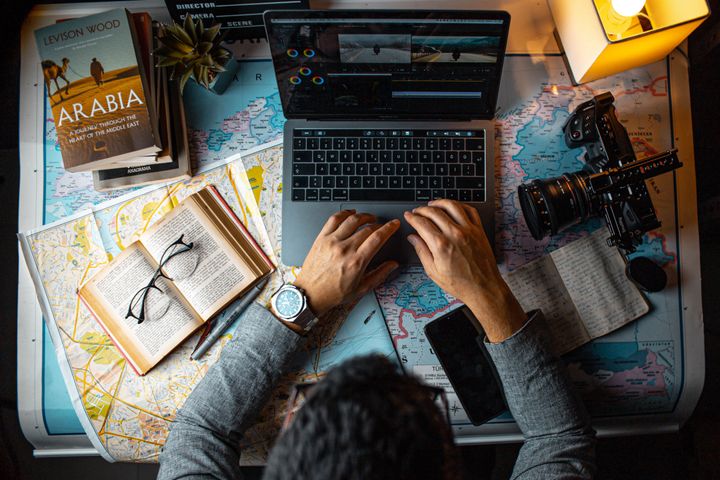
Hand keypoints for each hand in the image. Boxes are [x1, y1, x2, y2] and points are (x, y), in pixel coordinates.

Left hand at [294, 210, 399, 315]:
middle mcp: (344, 249)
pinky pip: (334, 219)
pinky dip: (344, 213)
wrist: (310, 294)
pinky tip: (350, 214)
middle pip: (367, 228)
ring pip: (352, 220)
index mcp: (356, 262)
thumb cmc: (333, 293)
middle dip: (378, 224)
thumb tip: (393, 265)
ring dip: (364, 216)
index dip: (389, 228)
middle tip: (382, 226)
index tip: (394, 224)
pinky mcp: (321, 238)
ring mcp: (332, 242)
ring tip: (369, 218)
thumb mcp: (361, 289)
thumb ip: (379, 275)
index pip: (377, 238)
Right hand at [404, 200, 525, 341]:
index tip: (408, 215)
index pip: (422, 223)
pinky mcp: (479, 230)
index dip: (412, 217)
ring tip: (432, 205)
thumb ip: (421, 251)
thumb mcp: (433, 271)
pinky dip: (460, 205)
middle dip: (422, 209)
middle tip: (417, 211)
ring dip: (440, 202)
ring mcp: (468, 230)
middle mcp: (455, 234)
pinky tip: (453, 208)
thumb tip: (413, 238)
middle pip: (434, 212)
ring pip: (452, 206)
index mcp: (441, 245)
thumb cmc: (459, 284)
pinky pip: (470, 210)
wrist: (483, 288)